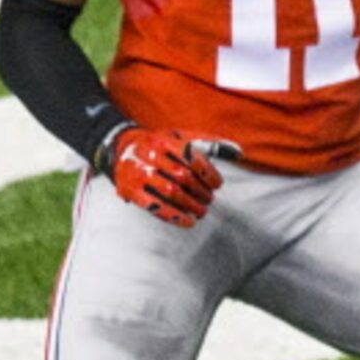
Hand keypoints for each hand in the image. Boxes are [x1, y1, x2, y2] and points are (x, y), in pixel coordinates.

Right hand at [98, 126, 235, 227]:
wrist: (120, 148)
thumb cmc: (159, 144)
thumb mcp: (181, 137)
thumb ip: (210, 144)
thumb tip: (239, 152)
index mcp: (166, 140)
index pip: (193, 158)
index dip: (209, 174)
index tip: (217, 185)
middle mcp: (151, 155)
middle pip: (183, 177)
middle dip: (201, 192)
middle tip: (210, 200)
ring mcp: (140, 173)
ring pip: (171, 193)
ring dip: (191, 205)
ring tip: (202, 211)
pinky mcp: (131, 191)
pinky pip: (155, 207)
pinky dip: (174, 217)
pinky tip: (188, 222)